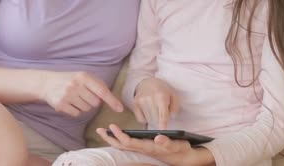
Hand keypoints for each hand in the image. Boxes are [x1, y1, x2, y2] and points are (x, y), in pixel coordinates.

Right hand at [39, 71, 123, 116]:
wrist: (47, 83)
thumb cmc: (71, 80)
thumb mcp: (84, 77)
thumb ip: (98, 86)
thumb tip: (114, 100)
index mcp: (84, 77)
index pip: (102, 91)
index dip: (112, 101)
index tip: (120, 109)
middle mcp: (75, 85)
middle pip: (95, 103)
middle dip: (93, 102)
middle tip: (84, 95)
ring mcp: (67, 95)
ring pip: (86, 110)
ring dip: (84, 106)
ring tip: (76, 98)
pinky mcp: (60, 105)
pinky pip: (76, 114)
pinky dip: (76, 111)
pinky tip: (69, 103)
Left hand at [97, 124, 213, 165]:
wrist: (184, 157)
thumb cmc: (180, 149)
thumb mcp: (177, 145)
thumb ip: (167, 142)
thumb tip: (158, 137)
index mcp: (149, 147)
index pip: (129, 142)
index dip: (119, 135)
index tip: (112, 126)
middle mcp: (143, 149)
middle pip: (122, 145)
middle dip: (110, 138)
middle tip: (99, 129)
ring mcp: (143, 149)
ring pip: (124, 145)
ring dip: (113, 139)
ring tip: (105, 131)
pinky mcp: (145, 147)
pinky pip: (128, 145)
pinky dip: (120, 139)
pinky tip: (118, 135)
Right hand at [133, 77, 178, 128]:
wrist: (148, 82)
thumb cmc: (162, 90)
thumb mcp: (173, 95)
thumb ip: (175, 107)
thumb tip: (171, 118)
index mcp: (161, 96)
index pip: (162, 113)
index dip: (163, 123)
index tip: (162, 130)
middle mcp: (150, 99)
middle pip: (156, 119)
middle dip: (160, 120)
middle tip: (162, 114)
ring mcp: (141, 101)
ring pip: (149, 120)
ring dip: (153, 119)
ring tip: (155, 110)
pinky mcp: (135, 104)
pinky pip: (141, 120)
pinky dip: (145, 119)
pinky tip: (148, 112)